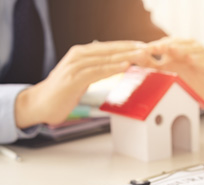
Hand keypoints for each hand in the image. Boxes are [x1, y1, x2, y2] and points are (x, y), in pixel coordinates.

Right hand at [15, 41, 152, 127]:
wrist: (39, 103)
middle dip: (131, 49)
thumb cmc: (62, 92)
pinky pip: (98, 71)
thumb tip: (116, 67)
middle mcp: (79, 56)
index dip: (128, 46)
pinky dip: (113, 68)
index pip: (109, 47)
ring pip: (106, 58)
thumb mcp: (82, 76)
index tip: (144, 47)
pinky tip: (125, 65)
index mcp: (81, 54)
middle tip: (148, 49)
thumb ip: (97, 70)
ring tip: (142, 55)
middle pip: (110, 50)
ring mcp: (76, 66)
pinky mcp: (75, 78)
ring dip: (126, 56)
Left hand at [145, 37, 203, 100]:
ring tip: (172, 51)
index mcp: (177, 47)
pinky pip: (203, 59)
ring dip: (181, 49)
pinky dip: (197, 59)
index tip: (145, 50)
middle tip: (157, 47)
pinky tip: (191, 60)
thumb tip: (135, 59)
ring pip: (191, 49)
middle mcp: (189, 47)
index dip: (156, 46)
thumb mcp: (166, 72)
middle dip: (167, 45)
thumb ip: (151, 65)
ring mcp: (201, 53)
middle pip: (177, 43)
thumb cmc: (184, 79)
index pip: (165, 43)